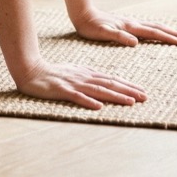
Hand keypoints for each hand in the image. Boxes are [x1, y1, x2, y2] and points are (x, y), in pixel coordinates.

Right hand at [15, 59, 147, 109]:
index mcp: (87, 74)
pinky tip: (99, 106)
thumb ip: (89, 78)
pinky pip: (77, 97)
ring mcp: (74, 84)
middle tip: (144, 97)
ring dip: (115, 96)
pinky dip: (88, 101)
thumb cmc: (53, 73)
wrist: (31, 70)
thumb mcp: (74, 73)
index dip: (127, 86)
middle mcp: (84, 78)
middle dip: (128, 91)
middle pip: (109, 84)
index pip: (111, 80)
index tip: (142, 92)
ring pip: (98, 90)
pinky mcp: (62, 90)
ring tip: (130, 101)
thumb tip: (104, 85)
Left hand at [73, 9, 176, 47]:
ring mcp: (130, 23)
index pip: (154, 33)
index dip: (168, 38)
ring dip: (167, 31)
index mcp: (130, 27)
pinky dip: (156, 31)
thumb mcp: (103, 33)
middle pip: (158, 28)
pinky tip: (156, 34)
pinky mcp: (126, 25)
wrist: (82, 13)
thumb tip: (135, 42)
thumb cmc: (91, 26)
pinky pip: (146, 28)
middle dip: (174, 33)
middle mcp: (133, 23)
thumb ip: (118, 37)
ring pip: (153, 27)